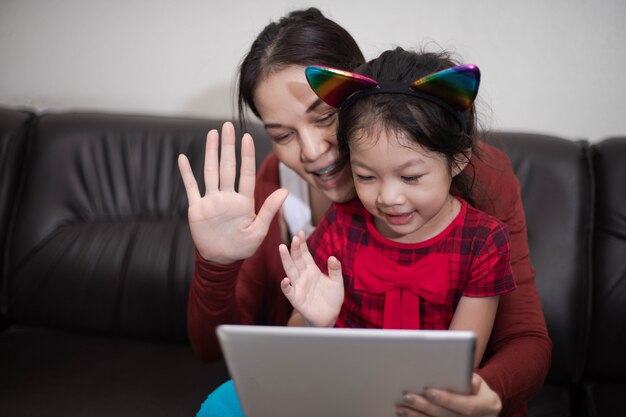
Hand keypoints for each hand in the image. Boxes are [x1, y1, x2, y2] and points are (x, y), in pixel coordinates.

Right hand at [178, 122, 287, 263]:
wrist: (221, 260)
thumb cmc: (242, 247)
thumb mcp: (258, 231)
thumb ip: (269, 211)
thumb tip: (285, 192)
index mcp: (244, 202)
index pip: (246, 174)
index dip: (247, 156)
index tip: (248, 137)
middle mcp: (227, 197)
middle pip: (227, 167)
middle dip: (228, 146)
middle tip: (228, 126)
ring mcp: (211, 200)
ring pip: (211, 171)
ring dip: (211, 153)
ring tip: (212, 134)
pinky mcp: (197, 208)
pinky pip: (191, 187)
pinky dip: (186, 174)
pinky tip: (182, 158)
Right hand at [279, 231, 343, 326]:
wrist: (329, 317)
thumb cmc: (332, 298)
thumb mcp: (337, 282)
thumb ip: (335, 270)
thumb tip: (333, 257)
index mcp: (312, 270)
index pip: (305, 255)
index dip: (303, 244)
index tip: (301, 232)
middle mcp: (303, 276)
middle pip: (297, 260)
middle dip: (295, 249)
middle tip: (294, 238)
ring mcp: (299, 286)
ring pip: (290, 271)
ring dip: (286, 260)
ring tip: (282, 248)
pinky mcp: (296, 299)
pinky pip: (289, 291)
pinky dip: (285, 285)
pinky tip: (285, 279)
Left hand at [396, 374, 501, 416]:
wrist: (483, 406)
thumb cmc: (476, 389)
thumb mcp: (479, 381)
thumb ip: (471, 379)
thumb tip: (469, 381)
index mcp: (488, 405)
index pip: (468, 406)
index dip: (448, 400)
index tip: (429, 391)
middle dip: (426, 407)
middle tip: (408, 397)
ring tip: (401, 408)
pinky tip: (407, 415)